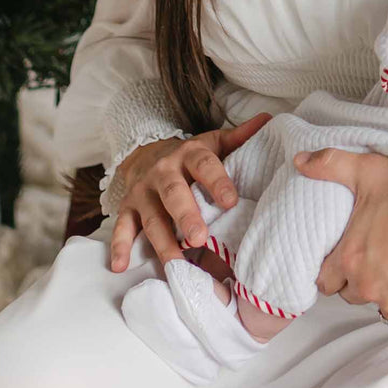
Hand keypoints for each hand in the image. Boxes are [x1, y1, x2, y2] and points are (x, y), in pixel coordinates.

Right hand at [109, 113, 270, 272]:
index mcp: (190, 154)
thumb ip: (239, 137)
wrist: (147, 153)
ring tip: (176, 263)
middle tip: (200, 238)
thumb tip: (268, 120)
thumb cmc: (191, 156)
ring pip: (151, 216)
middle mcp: (164, 172)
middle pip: (174, 193)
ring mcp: (143, 191)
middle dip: (186, 215)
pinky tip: (121, 266)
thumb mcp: (214, 142)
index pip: (205, 165)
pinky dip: (120, 246)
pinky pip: (122, 227)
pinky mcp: (127, 208)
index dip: (217, 182)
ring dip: (162, 241)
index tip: (231, 202)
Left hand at [293, 148, 387, 320]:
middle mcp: (369, 286)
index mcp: (350, 259)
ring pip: (385, 305)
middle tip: (379, 254)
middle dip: (362, 279)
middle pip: (354, 295)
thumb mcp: (369, 170)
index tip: (347, 255)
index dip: (334, 269)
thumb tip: (299, 161)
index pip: (325, 282)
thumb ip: (331, 165)